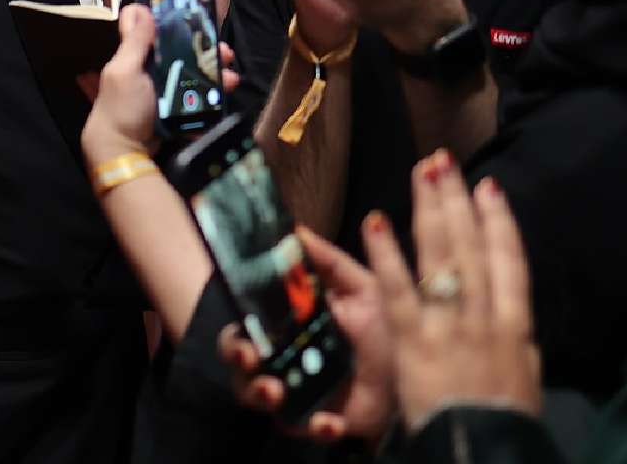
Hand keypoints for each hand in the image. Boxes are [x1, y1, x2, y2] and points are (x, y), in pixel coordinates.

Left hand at [79, 5, 238, 162]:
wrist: (125, 152)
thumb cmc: (121, 107)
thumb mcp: (125, 72)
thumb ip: (134, 43)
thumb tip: (141, 8)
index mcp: (138, 56)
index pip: (157, 29)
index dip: (174, 19)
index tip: (197, 13)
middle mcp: (154, 68)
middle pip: (185, 50)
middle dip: (208, 48)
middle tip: (226, 52)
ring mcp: (168, 89)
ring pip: (197, 72)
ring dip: (216, 71)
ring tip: (231, 77)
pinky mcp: (179, 108)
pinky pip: (200, 96)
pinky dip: (215, 93)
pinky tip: (227, 92)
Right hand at [219, 225, 395, 443]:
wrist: (420, 376)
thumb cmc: (387, 327)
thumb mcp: (363, 288)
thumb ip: (330, 261)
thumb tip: (297, 230)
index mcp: (289, 322)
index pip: (246, 323)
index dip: (236, 331)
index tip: (244, 333)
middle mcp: (284, 355)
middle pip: (239, 359)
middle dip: (237, 359)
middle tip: (250, 360)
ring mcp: (297, 389)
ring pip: (255, 394)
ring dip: (259, 393)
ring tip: (277, 393)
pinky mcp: (317, 420)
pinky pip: (300, 426)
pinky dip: (312, 426)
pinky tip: (328, 421)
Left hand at [364, 151, 540, 432]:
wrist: (480, 452)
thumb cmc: (501, 416)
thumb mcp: (522, 374)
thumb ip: (512, 335)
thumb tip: (511, 307)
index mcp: (513, 324)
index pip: (509, 261)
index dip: (499, 221)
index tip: (488, 187)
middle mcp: (482, 314)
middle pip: (469, 245)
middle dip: (455, 200)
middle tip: (443, 161)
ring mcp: (447, 322)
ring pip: (439, 255)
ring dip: (429, 209)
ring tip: (421, 172)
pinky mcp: (411, 337)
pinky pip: (397, 288)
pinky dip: (387, 253)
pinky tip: (377, 221)